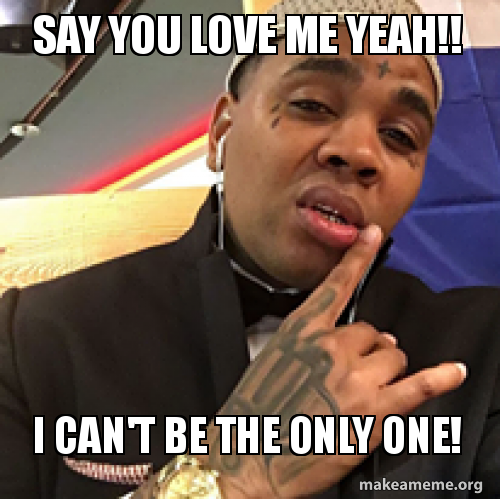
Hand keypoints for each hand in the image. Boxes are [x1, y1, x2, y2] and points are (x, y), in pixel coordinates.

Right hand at [203, 225, 466, 498]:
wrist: (249, 457)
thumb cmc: (256, 409)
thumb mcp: (272, 360)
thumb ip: (312, 342)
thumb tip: (361, 340)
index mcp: (300, 332)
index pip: (336, 286)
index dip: (357, 257)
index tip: (374, 234)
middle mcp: (329, 348)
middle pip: (372, 332)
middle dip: (369, 349)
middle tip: (354, 373)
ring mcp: (354, 379)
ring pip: (393, 355)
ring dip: (386, 368)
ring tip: (367, 390)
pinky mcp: (372, 413)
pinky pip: (415, 387)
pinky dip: (438, 378)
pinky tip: (453, 371)